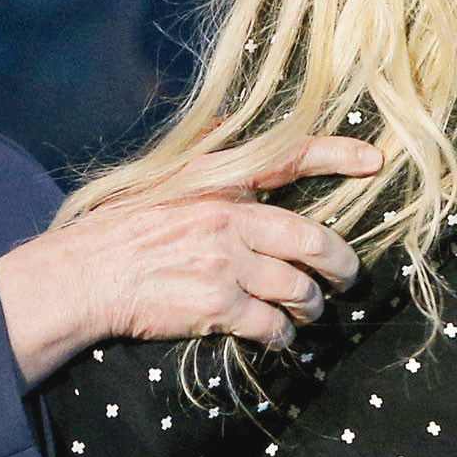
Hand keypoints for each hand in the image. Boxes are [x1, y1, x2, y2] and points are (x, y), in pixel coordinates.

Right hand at [0, 135, 378, 384]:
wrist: (82, 276)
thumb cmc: (118, 230)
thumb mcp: (159, 178)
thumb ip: (200, 153)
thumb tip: (227, 118)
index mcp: (215, 180)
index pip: (288, 158)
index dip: (337, 156)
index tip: (374, 160)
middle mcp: (226, 216)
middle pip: (312, 239)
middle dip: (340, 264)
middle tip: (346, 277)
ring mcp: (224, 262)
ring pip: (299, 288)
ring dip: (309, 305)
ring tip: (305, 312)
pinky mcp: (218, 305)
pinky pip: (271, 324)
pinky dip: (281, 336)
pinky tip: (276, 338)